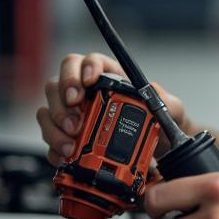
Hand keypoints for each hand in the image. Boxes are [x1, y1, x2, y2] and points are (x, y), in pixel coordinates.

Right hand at [37, 52, 188, 166]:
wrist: (156, 150)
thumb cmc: (157, 121)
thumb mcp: (169, 109)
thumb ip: (163, 100)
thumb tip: (152, 93)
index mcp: (108, 77)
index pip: (87, 61)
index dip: (83, 68)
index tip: (89, 82)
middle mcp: (85, 92)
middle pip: (58, 84)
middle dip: (63, 102)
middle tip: (76, 122)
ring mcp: (72, 114)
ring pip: (48, 110)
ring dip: (56, 127)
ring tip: (72, 145)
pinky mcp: (66, 136)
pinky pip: (49, 138)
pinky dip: (54, 148)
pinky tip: (66, 157)